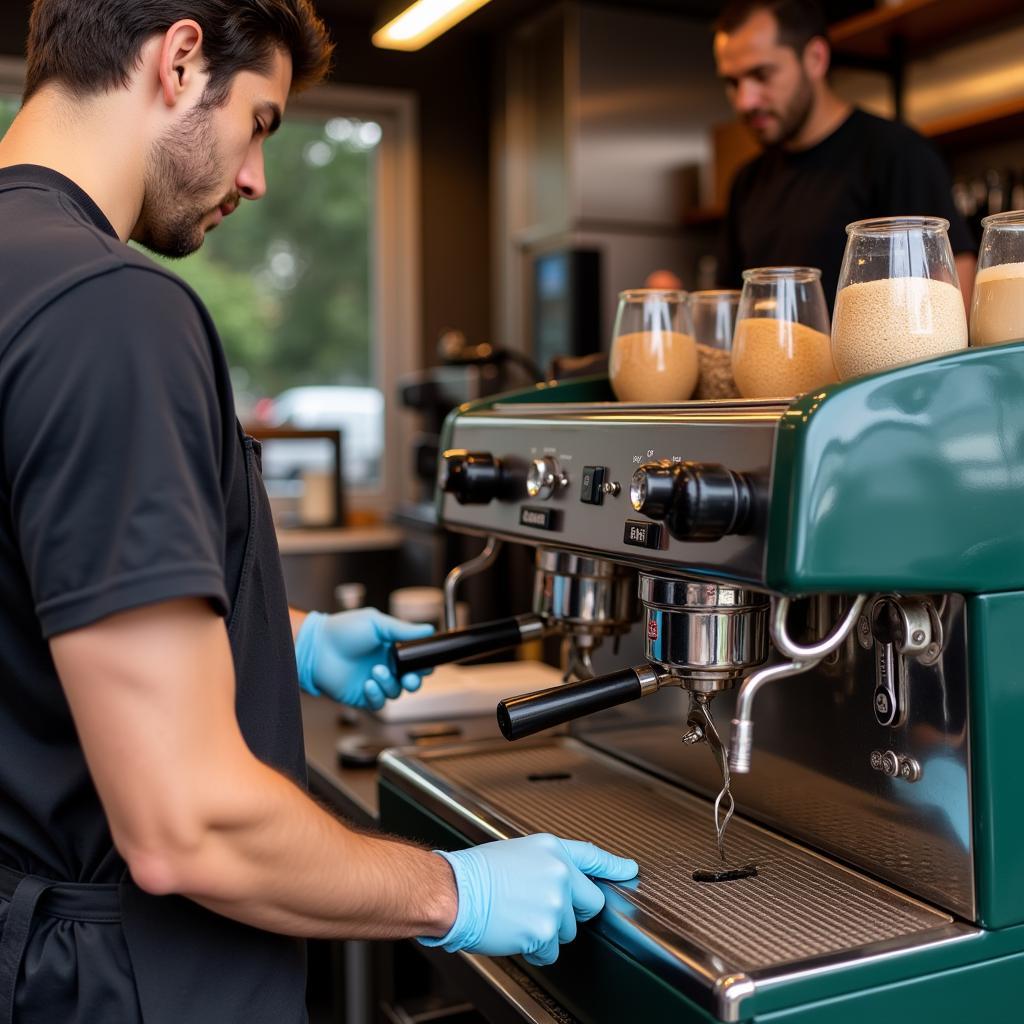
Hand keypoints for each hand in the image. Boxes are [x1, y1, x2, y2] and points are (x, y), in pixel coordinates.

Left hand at [295, 608, 432, 708]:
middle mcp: (385, 665)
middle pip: (410, 680)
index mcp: (392, 648)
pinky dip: (377, 695)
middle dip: (414, 681)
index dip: (423, 665)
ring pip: (395, 692)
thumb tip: (428, 630)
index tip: (424, 665)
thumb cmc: (343, 631)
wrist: (316, 647)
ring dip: (389, 683)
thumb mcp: (376, 623)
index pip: (416, 661)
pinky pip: (378, 702)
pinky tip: (368, 684)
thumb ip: (403, 630)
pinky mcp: (362, 695)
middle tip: (409, 678)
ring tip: (376, 671)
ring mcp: (374, 681)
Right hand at [419, 834, 637, 965]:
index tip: (630, 870)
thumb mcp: (516, 854)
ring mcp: (555, 902)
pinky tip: (516, 931)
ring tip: (519, 916)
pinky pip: (551, 951)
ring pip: (568, 931)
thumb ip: (546, 866)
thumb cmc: (475, 874)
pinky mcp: (546, 930)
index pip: (593, 857)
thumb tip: (560, 884)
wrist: (454, 892)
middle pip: (589, 902)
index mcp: (551, 849)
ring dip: (548, 931)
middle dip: (571, 912)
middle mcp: (559, 872)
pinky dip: (536, 949)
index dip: (614, 866)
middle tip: (540, 908)